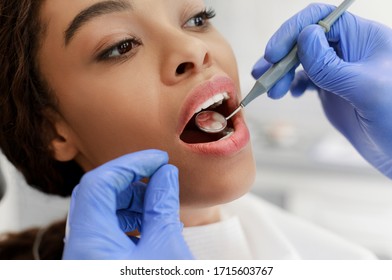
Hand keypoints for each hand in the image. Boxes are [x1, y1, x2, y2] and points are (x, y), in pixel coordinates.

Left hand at [62, 150, 193, 259]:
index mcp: (89, 241)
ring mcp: (87, 255)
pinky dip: (130, 219)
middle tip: (160, 175)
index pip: (98, 182)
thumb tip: (166, 174)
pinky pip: (107, 230)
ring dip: (132, 200)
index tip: (158, 159)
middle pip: (98, 194)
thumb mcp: (166, 247)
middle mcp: (81, 247)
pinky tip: (152, 223)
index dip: (130, 164)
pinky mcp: (98, 262)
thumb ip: (162, 206)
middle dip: (131, 180)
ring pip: (103, 212)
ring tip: (160, 201)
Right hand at [252, 4, 391, 177]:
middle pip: (305, 39)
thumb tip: (305, 36)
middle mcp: (349, 51)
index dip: (294, 31)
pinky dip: (292, 84)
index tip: (274, 53)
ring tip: (270, 90)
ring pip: (302, 60)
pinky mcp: (332, 89)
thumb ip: (332, 65)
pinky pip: (306, 78)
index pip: (321, 19)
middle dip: (281, 56)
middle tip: (263, 76)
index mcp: (362, 39)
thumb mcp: (366, 90)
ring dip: (281, 72)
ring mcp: (339, 70)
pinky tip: (290, 94)